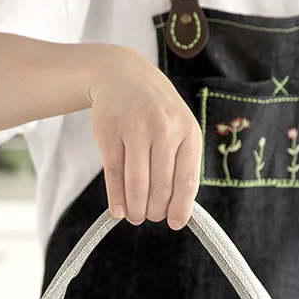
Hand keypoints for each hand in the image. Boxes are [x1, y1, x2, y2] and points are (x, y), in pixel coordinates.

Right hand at [88, 46, 201, 229]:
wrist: (122, 74)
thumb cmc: (156, 111)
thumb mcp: (179, 129)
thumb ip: (181, 163)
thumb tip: (180, 210)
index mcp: (188, 132)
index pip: (187, 181)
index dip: (181, 208)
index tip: (175, 224)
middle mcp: (164, 129)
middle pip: (161, 187)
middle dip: (155, 211)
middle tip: (150, 217)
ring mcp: (136, 129)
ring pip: (138, 184)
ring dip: (137, 209)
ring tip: (135, 217)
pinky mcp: (110, 133)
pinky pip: (115, 175)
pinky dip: (117, 198)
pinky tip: (118, 211)